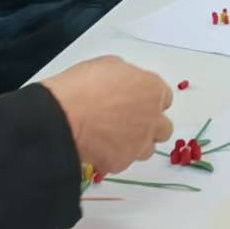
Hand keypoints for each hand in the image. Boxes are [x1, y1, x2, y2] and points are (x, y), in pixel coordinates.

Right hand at [40, 56, 173, 175]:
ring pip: (146, 150)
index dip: (149, 102)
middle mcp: (152, 118)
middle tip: (128, 124)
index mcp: (153, 90)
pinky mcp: (122, 162)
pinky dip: (112, 157)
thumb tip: (124, 83)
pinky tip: (97, 149)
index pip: (164, 99)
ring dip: (134, 145)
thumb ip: (126, 76)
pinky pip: (121, 162)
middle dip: (149, 127)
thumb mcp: (109, 65)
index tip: (138, 103)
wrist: (65, 116)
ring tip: (111, 139)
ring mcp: (139, 143)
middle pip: (163, 128)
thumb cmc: (83, 86)